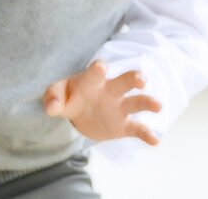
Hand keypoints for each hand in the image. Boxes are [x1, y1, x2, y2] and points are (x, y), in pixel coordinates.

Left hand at [43, 60, 161, 145]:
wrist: (81, 112)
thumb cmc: (70, 97)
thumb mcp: (58, 95)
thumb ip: (53, 99)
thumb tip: (50, 108)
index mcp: (92, 81)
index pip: (94, 73)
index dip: (98, 69)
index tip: (101, 66)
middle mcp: (110, 91)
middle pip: (123, 82)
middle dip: (133, 79)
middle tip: (141, 80)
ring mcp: (119, 107)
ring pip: (135, 103)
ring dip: (147, 103)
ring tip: (158, 105)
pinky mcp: (123, 125)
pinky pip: (137, 129)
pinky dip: (146, 134)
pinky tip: (155, 141)